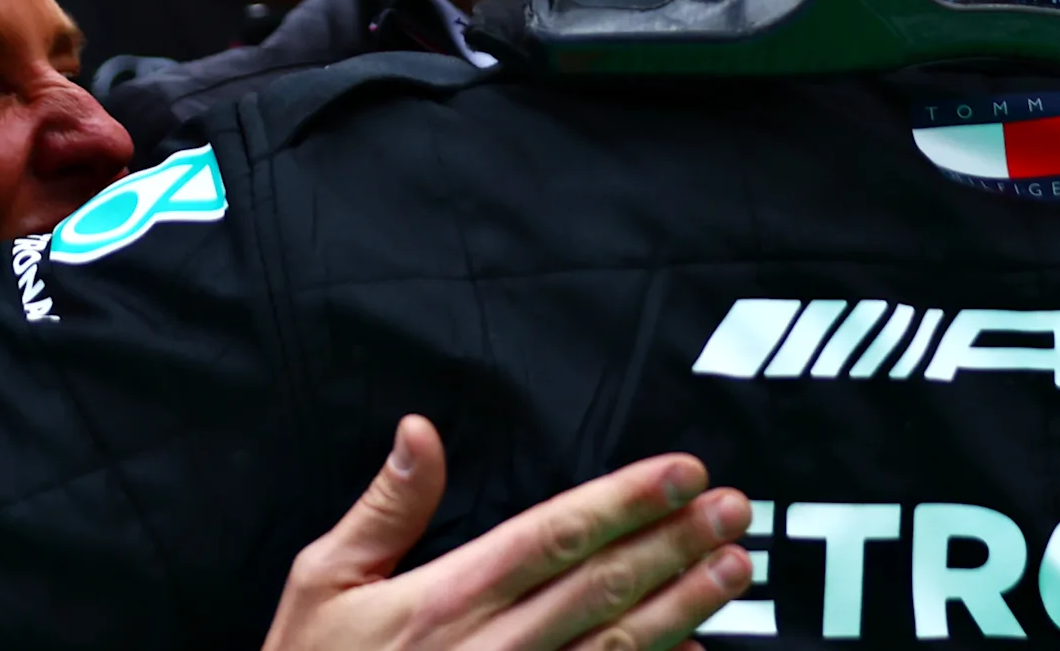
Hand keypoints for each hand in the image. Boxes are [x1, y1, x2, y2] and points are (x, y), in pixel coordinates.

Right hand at [262, 414, 752, 650]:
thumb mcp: (322, 585)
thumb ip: (384, 510)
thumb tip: (422, 431)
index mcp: (444, 601)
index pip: (554, 536)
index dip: (625, 501)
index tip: (685, 471)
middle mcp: (489, 650)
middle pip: (600, 587)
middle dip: (675, 543)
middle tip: (737, 509)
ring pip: (614, 648)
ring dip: (682, 606)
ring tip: (735, 568)